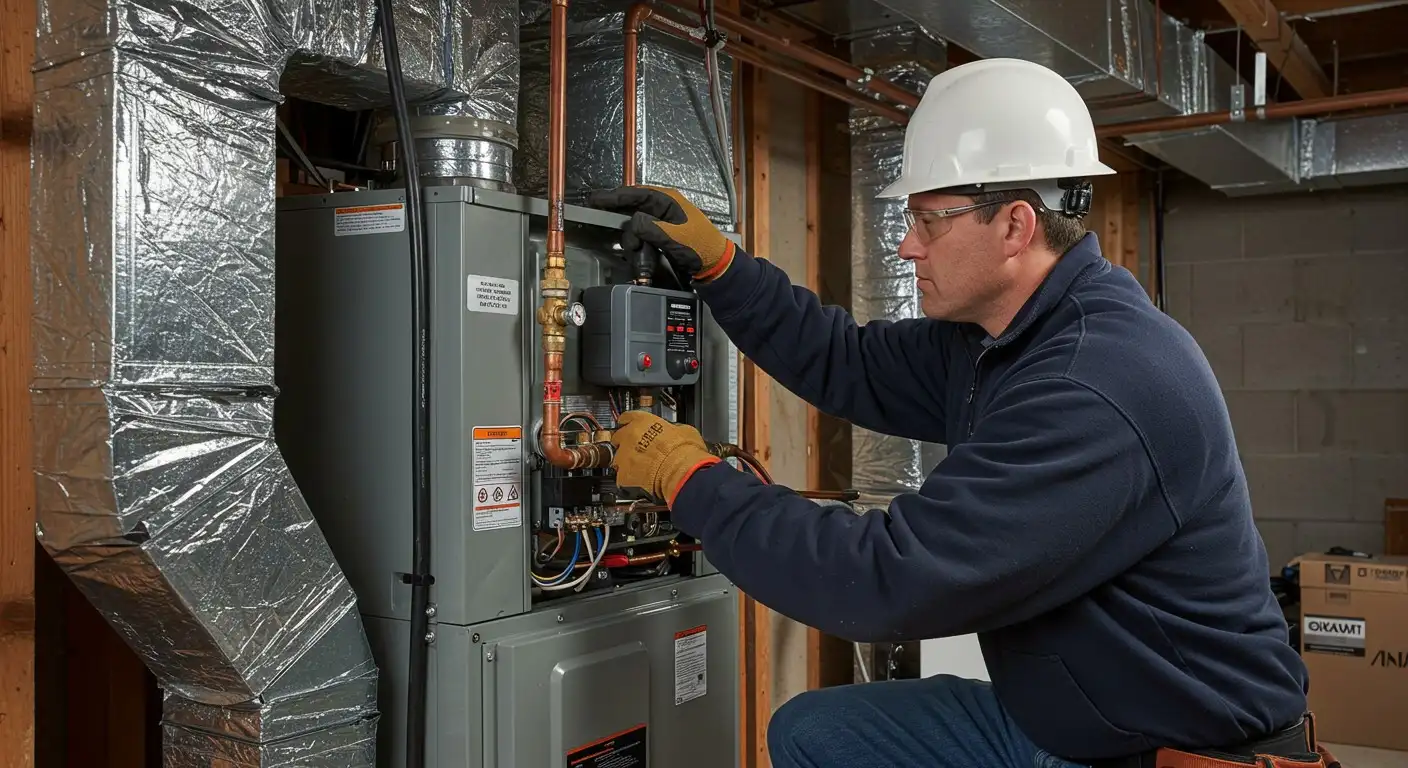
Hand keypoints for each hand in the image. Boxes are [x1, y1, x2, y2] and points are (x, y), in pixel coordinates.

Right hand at [585, 185, 735, 281]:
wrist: (714, 264)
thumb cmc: (700, 246)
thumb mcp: (674, 236)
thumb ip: (651, 227)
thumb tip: (632, 222)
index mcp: (668, 199)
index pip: (635, 193)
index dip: (614, 196)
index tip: (595, 199)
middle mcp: (662, 207)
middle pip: (632, 209)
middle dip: (625, 225)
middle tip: (618, 234)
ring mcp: (661, 221)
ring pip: (635, 227)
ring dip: (634, 241)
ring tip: (640, 252)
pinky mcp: (661, 235)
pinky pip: (642, 237)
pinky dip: (640, 247)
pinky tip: (643, 255)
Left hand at [609, 411, 720, 503]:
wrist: (682, 473)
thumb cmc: (685, 453)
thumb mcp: (684, 431)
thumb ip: (672, 429)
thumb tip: (674, 432)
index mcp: (643, 421)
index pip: (627, 417)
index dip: (629, 423)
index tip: (630, 426)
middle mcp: (629, 436)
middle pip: (618, 437)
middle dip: (626, 443)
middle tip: (639, 450)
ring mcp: (624, 456)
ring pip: (618, 458)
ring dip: (626, 462)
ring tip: (641, 469)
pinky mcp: (623, 475)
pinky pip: (621, 477)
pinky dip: (628, 480)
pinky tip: (640, 480)